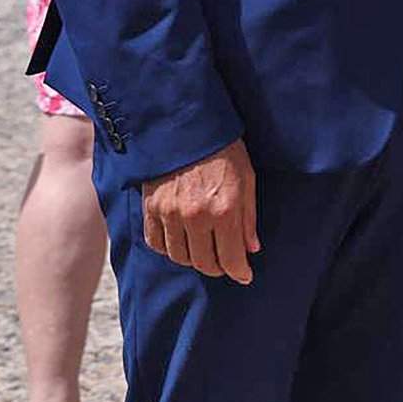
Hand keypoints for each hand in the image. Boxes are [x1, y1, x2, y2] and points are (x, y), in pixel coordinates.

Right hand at [142, 139, 260, 282]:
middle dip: (218, 267)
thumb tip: (251, 248)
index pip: (230, 257)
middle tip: (225, 263)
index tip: (244, 275)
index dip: (239, 271)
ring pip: (180, 257)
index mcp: (223, 209)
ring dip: (194, 260)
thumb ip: (248, 217)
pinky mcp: (150, 208)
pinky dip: (169, 249)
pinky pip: (156, 243)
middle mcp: (195, 217)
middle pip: (204, 262)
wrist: (186, 125)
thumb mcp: (247, 178)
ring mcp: (169, 214)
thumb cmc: (224, 149)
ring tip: (204, 252)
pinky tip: (180, 243)